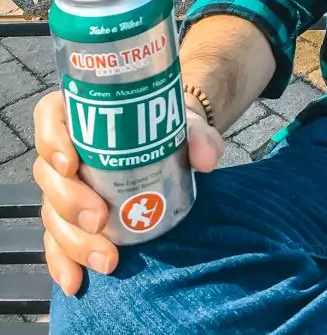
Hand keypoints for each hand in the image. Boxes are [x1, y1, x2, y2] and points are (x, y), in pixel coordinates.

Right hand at [33, 90, 223, 295]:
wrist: (170, 152)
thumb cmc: (167, 130)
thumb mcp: (186, 127)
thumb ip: (200, 137)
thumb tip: (206, 159)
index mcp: (80, 114)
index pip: (50, 116)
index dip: (51, 140)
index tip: (71, 163)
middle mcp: (65, 150)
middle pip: (50, 175)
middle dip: (70, 202)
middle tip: (100, 218)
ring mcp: (64, 188)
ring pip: (52, 213)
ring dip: (74, 240)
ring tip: (107, 259)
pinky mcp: (70, 220)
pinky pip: (57, 242)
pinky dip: (64, 263)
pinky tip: (76, 281)